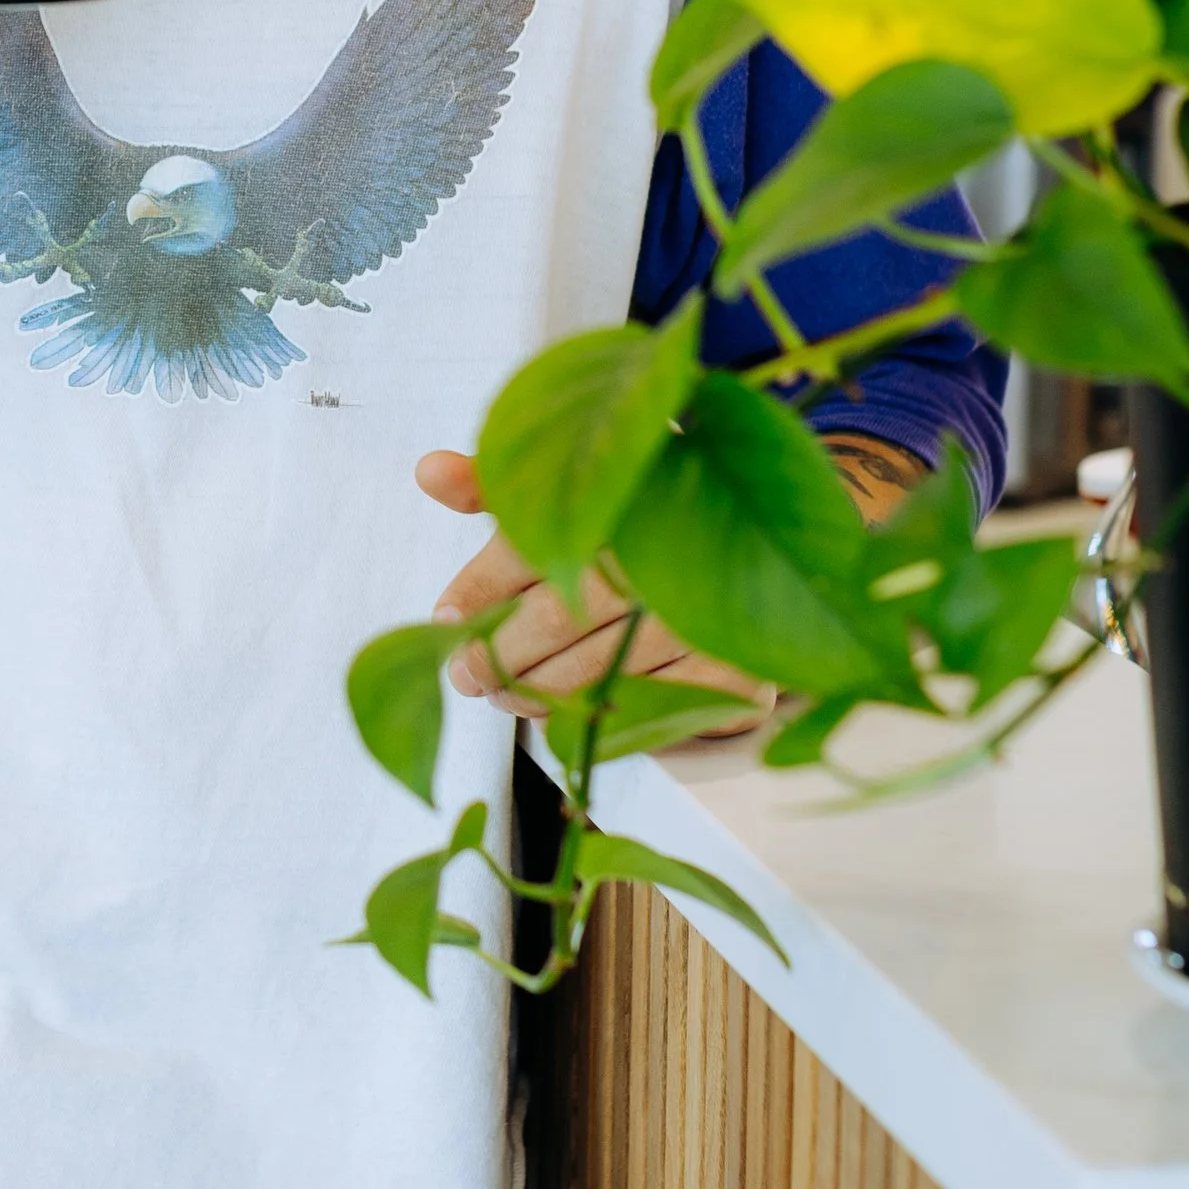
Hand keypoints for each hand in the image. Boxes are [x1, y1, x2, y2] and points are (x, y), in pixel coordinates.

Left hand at [415, 448, 762, 719]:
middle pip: (553, 618)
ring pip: (594, 671)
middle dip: (496, 655)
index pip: (525, 547)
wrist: (762, 536)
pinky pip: (652, 709)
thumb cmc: (642, 516)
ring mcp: (702, 612)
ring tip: (508, 697)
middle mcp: (661, 551)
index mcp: (616, 496)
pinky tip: (577, 714)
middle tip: (467, 675)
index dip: (476, 590)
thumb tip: (427, 471)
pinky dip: (606, 716)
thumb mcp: (574, 484)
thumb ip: (499, 484)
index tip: (446, 618)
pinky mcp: (736, 665)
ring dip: (538, 694)